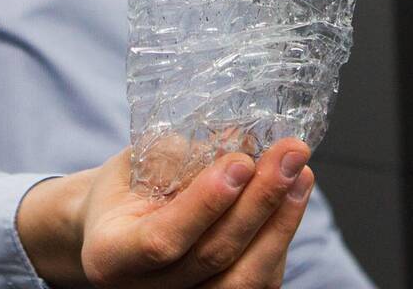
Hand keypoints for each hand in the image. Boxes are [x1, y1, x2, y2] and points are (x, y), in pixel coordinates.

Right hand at [16, 138, 314, 287]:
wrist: (115, 230)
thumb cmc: (125, 190)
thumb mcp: (133, 165)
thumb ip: (178, 159)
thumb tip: (240, 138)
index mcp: (111, 255)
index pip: (162, 240)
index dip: (205, 204)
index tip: (241, 161)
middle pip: (213, 257)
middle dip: (259, 202)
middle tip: (291, 154)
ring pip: (244, 279)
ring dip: (281, 222)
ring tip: (301, 173)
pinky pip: (258, 281)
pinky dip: (280, 237)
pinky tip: (294, 196)